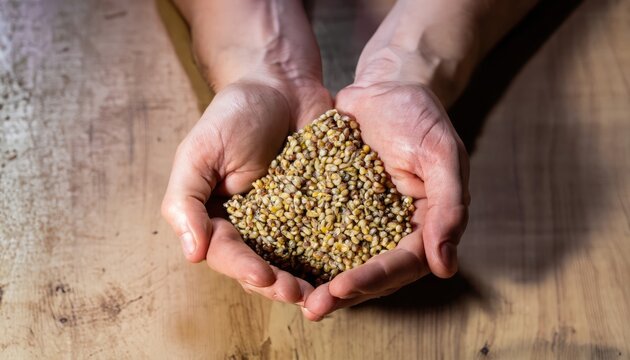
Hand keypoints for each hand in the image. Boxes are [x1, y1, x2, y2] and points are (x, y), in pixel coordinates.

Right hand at [161, 79, 331, 304]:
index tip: (264, 277)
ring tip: (323, 292)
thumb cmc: (233, 115)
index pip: (227, 253)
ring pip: (296, 261)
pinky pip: (329, 236)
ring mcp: (290, 220)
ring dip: (307, 280)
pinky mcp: (321, 208)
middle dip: (279, 285)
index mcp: (219, 218)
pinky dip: (336, 254)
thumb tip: (192, 254)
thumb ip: (186, 201)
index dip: (244, 269)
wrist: (281, 85)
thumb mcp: (198, 153)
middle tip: (299, 294)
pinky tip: (349, 267)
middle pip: (263, 267)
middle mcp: (254, 227)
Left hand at [301, 81, 469, 319]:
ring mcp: (367, 222)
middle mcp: (396, 230)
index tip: (343, 286)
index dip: (375, 277)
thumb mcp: (441, 154)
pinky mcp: (340, 208)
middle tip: (313, 308)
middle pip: (374, 273)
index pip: (404, 262)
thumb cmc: (419, 116)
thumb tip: (445, 266)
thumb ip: (448, 206)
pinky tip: (283, 266)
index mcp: (427, 224)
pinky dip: (308, 253)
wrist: (385, 88)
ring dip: (323, 283)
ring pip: (347, 261)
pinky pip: (325, 235)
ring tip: (295, 298)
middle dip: (345, 293)